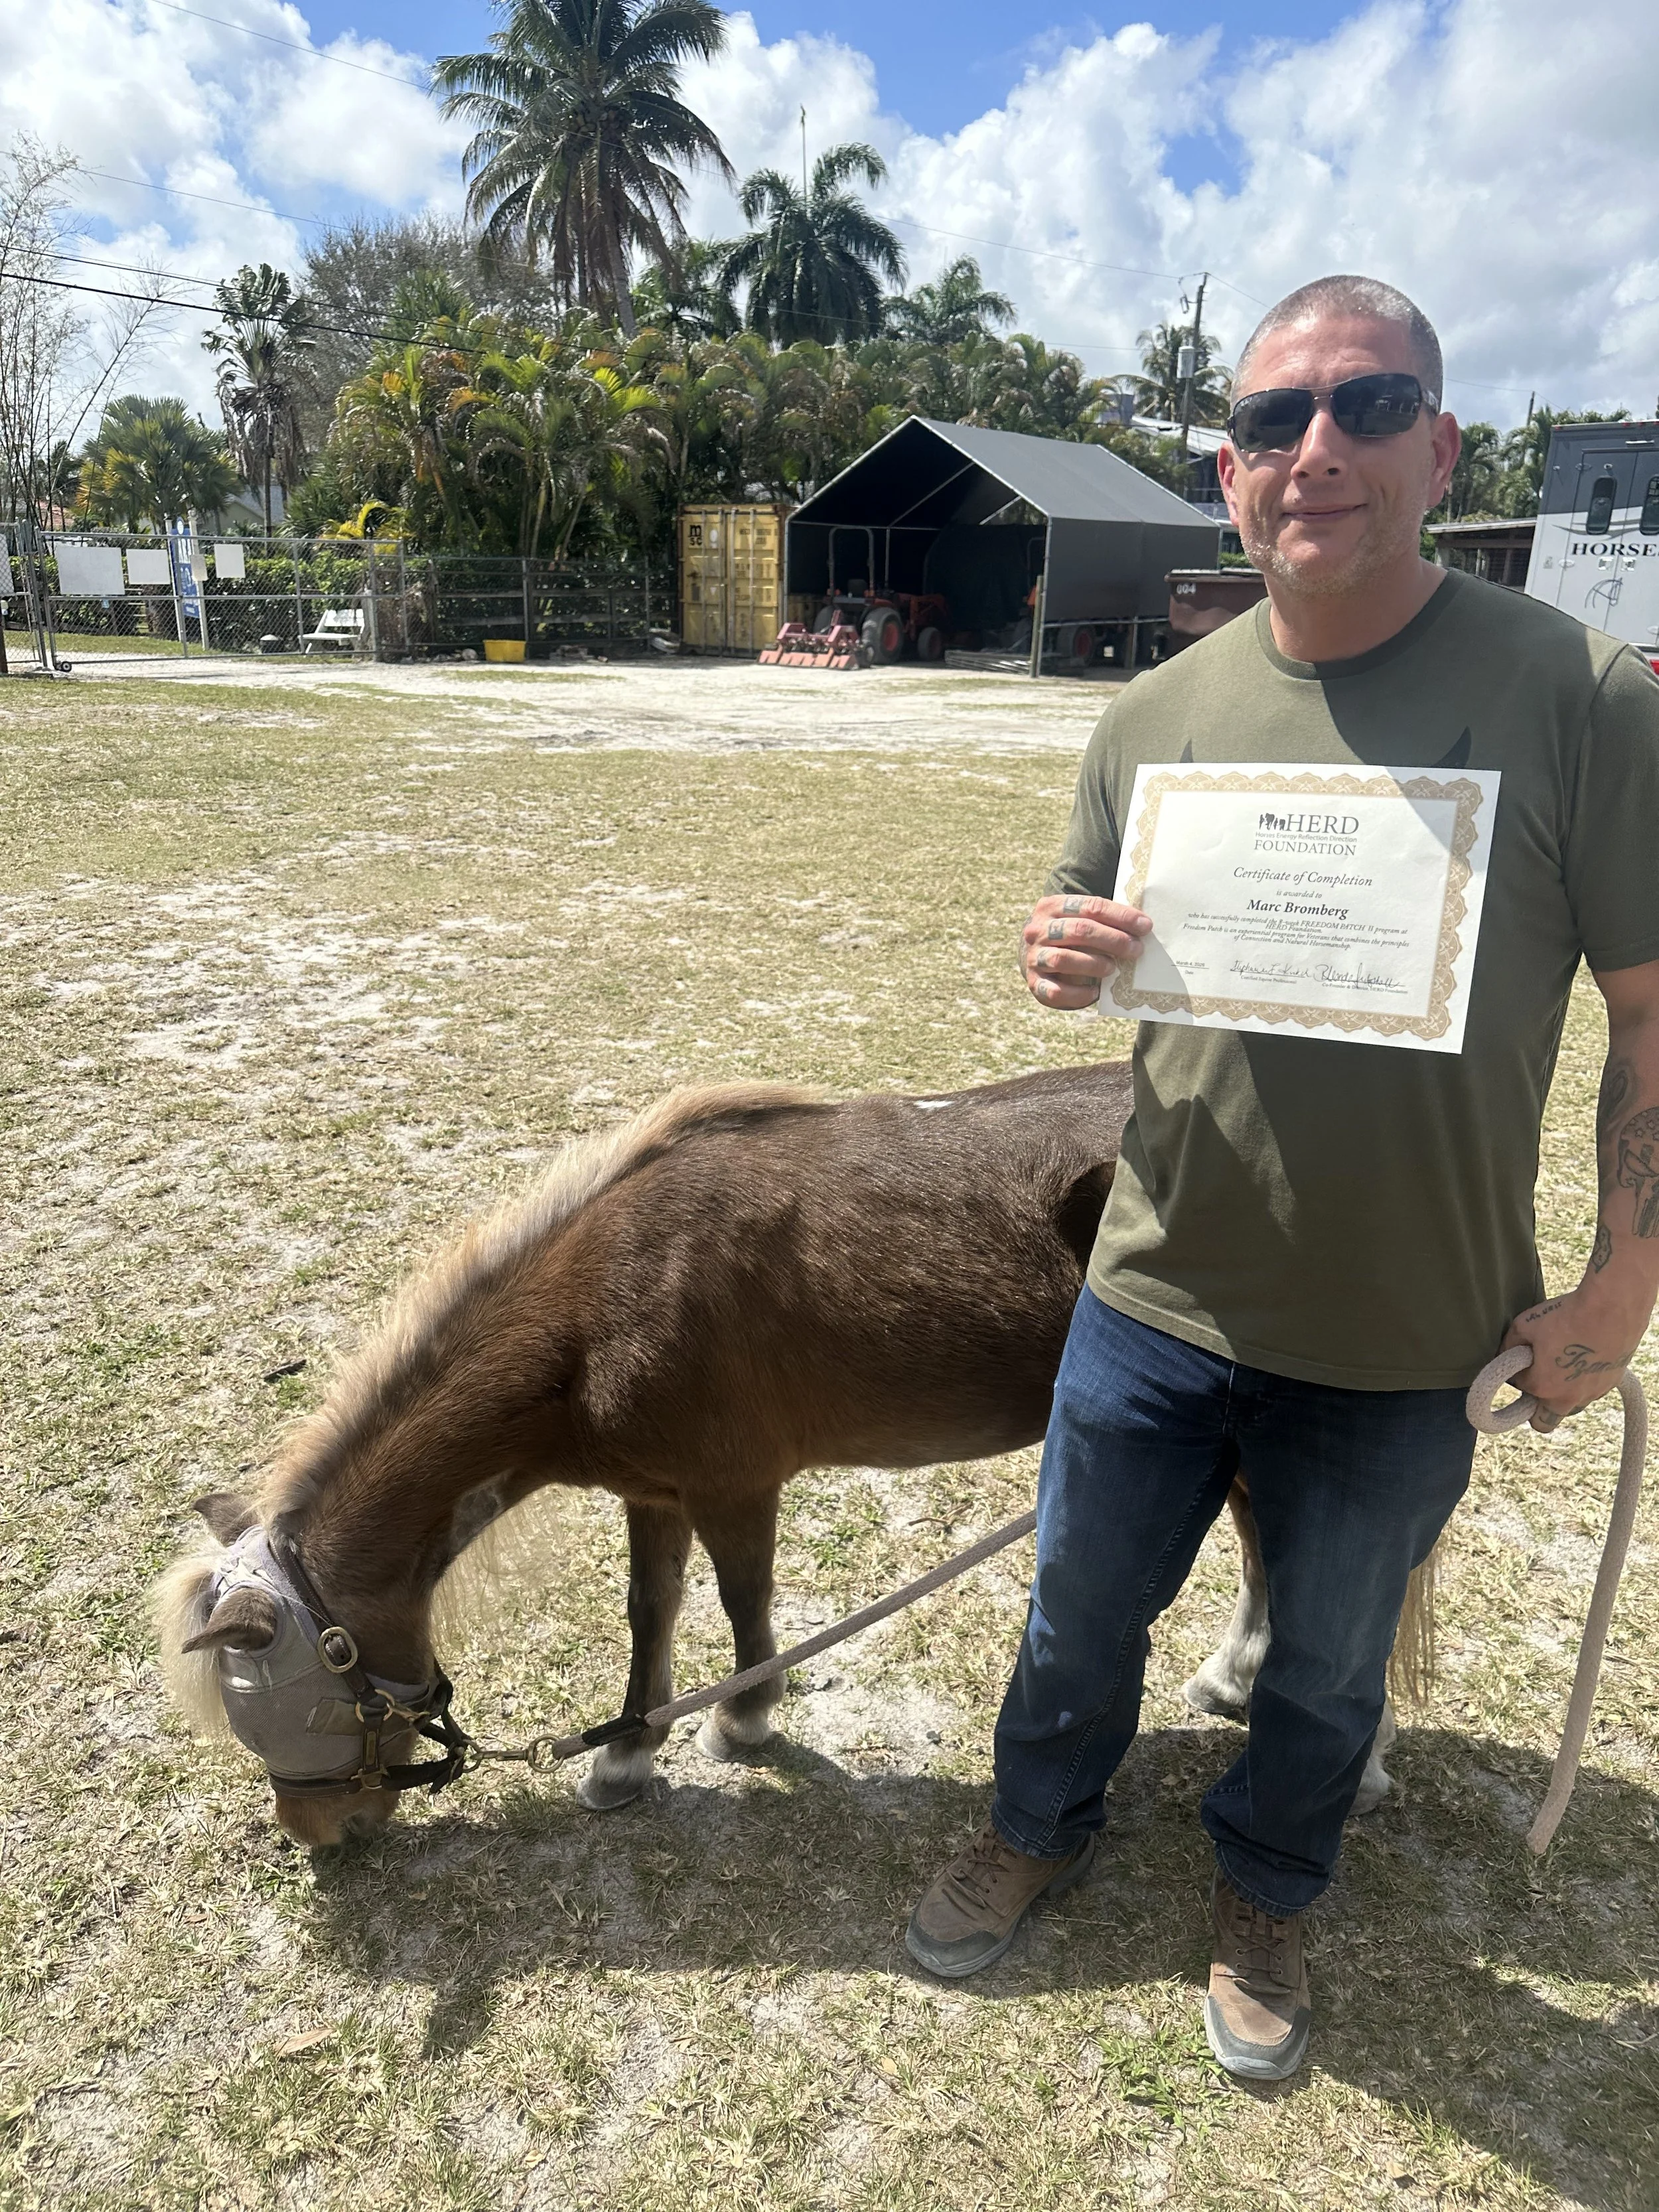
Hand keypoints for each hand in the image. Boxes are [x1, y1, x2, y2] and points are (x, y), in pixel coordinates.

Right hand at [1021, 893, 1152, 1009]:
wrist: (1036, 955)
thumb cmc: (1070, 936)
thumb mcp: (1081, 919)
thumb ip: (1104, 919)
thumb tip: (1142, 926)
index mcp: (1052, 906)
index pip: (1091, 907)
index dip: (1121, 916)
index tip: (1145, 926)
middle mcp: (1038, 929)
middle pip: (1078, 930)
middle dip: (1113, 940)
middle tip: (1136, 949)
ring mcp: (1033, 956)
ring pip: (1063, 959)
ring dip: (1094, 964)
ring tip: (1113, 968)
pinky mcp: (1034, 982)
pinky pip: (1054, 991)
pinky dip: (1078, 994)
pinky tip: (1094, 993)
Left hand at [1500, 1289, 1641, 1432]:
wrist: (1612, 1308)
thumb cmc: (1566, 1316)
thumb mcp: (1525, 1324)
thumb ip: (1508, 1345)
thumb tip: (1504, 1353)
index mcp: (1543, 1387)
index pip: (1518, 1387)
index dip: (1516, 1372)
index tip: (1521, 1360)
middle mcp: (1568, 1398)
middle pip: (1544, 1421)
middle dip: (1535, 1408)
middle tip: (1537, 1382)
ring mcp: (1593, 1394)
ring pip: (1570, 1406)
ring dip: (1561, 1394)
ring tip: (1561, 1365)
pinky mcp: (1611, 1384)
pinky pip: (1591, 1392)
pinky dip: (1584, 1382)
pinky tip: (1583, 1358)